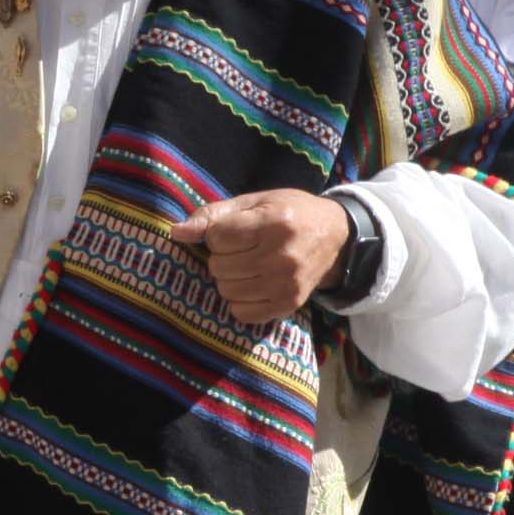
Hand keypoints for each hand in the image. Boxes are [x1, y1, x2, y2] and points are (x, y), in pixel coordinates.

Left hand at [171, 189, 347, 327]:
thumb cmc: (290, 213)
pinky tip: (253, 284)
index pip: (217, 238)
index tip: (235, 230)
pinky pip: (241, 313)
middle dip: (222, 256)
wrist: (337, 236)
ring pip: (226, 290)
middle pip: (218, 267)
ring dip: (228, 278)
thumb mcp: (254, 202)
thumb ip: (213, 215)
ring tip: (248, 265)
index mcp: (275, 223)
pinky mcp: (289, 304)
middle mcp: (283, 256)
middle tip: (243, 249)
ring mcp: (287, 284)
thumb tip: (176, 232)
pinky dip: (239, 300)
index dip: (218, 234)